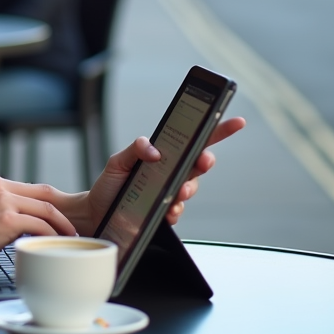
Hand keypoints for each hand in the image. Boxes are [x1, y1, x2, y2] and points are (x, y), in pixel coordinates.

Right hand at [0, 171, 77, 269]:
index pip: (25, 188)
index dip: (43, 203)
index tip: (51, 217)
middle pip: (43, 194)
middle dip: (60, 211)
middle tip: (69, 227)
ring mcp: (3, 201)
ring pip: (46, 209)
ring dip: (62, 225)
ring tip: (68, 238)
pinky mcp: (7, 220)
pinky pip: (40, 226)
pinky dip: (52, 236)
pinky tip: (54, 246)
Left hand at [79, 117, 245, 234]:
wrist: (97, 211)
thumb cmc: (109, 184)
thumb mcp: (118, 161)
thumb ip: (135, 149)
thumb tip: (155, 149)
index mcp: (164, 155)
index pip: (194, 140)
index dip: (217, 130)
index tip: (235, 121)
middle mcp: (171, 173)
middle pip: (199, 164)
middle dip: (205, 161)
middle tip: (203, 160)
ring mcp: (170, 192)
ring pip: (191, 187)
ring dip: (189, 188)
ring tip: (179, 190)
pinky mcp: (165, 211)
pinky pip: (178, 210)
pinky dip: (175, 210)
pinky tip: (168, 210)